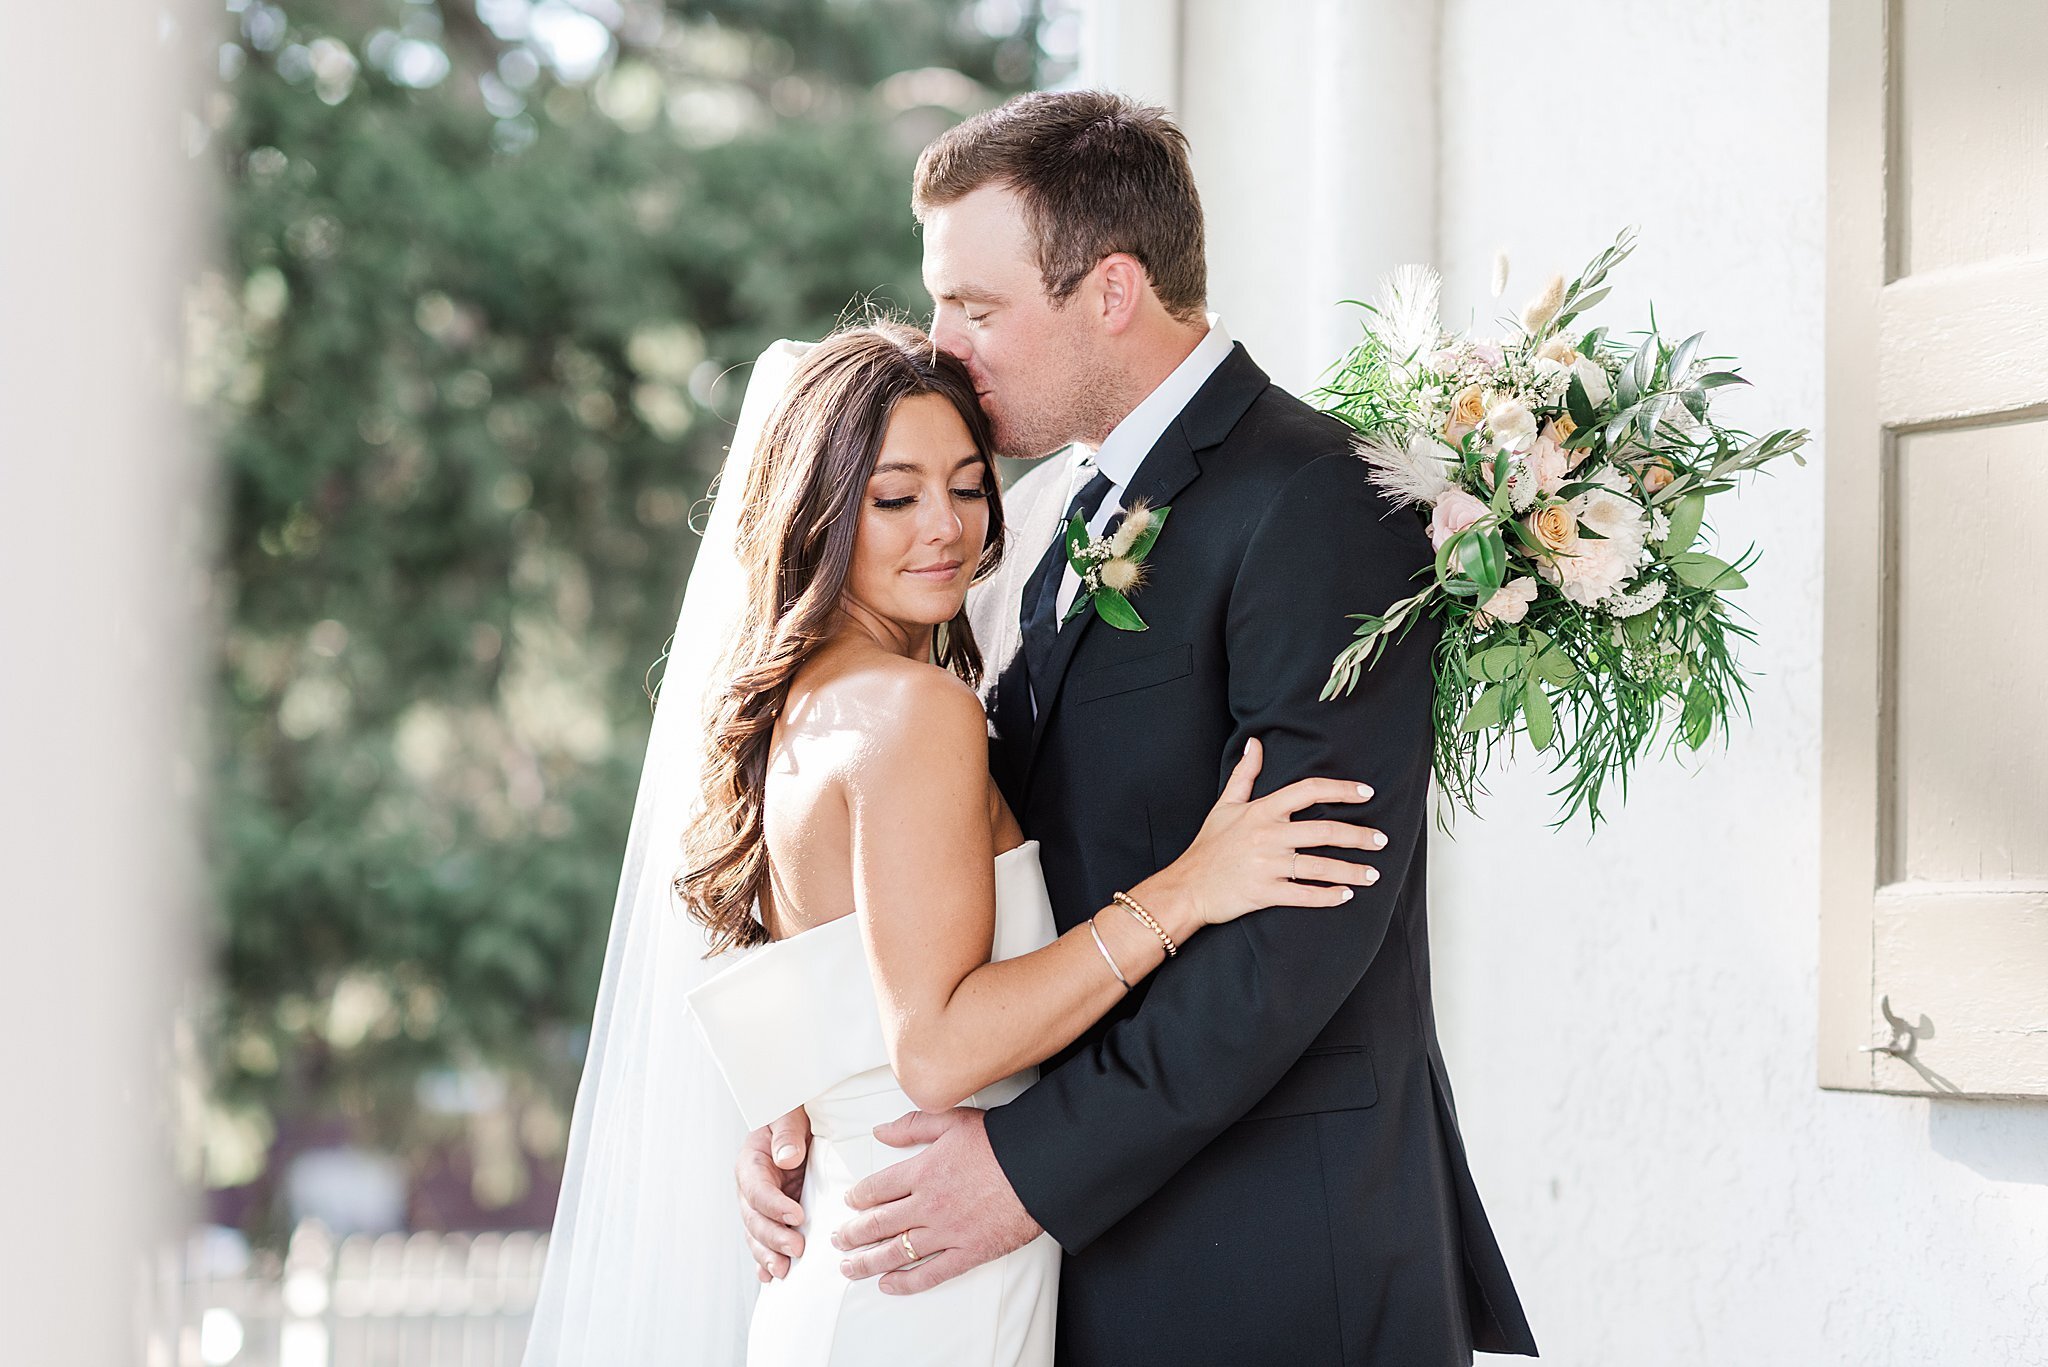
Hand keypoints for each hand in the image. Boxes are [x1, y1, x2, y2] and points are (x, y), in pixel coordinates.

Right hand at [735, 1106, 811, 1280]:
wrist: (794, 1123)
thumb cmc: (790, 1116)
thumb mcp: (788, 1115)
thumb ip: (786, 1135)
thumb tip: (786, 1158)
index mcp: (750, 1163)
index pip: (757, 1190)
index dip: (774, 1206)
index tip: (796, 1216)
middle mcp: (749, 1189)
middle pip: (755, 1219)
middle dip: (773, 1238)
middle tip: (796, 1250)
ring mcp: (758, 1206)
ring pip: (757, 1236)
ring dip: (768, 1255)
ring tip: (783, 1271)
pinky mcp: (770, 1217)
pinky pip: (763, 1242)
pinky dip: (764, 1260)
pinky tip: (768, 1276)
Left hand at [831, 1108, 1041, 1294]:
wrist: (1039, 1168)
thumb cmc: (999, 1142)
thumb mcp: (951, 1120)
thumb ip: (912, 1126)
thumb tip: (879, 1131)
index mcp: (921, 1172)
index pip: (876, 1189)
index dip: (858, 1197)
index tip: (849, 1203)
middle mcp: (927, 1205)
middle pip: (878, 1224)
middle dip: (852, 1234)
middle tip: (837, 1240)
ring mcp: (946, 1232)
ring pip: (896, 1252)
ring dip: (867, 1262)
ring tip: (848, 1268)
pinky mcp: (967, 1253)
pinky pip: (930, 1274)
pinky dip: (906, 1283)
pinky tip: (888, 1285)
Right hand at [1143, 735, 1384, 925]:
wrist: (1185, 887)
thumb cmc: (1208, 847)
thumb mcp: (1223, 805)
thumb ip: (1244, 774)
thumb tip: (1254, 743)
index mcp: (1261, 811)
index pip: (1308, 791)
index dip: (1340, 790)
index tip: (1366, 794)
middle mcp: (1267, 836)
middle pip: (1324, 831)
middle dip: (1358, 836)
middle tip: (1381, 840)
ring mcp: (1267, 866)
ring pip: (1320, 867)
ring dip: (1351, 871)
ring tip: (1373, 874)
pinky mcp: (1265, 893)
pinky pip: (1304, 895)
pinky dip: (1328, 896)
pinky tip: (1346, 895)